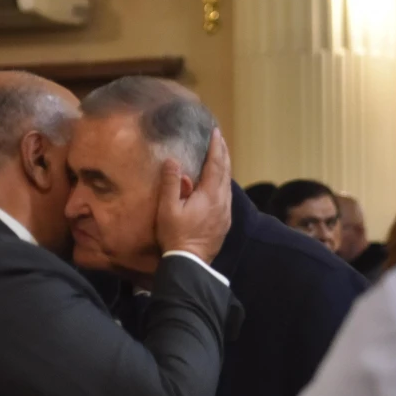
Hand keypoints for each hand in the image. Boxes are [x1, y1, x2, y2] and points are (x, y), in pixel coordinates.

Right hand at [156, 127, 231, 263]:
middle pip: (226, 171)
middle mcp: (222, 201)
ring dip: (225, 167)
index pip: (215, 164)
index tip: (215, 132)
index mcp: (209, 195)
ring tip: (221, 156)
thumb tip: (172, 161)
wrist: (191, 262)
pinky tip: (220, 182)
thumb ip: (171, 183)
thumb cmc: (176, 235)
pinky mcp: (224, 222)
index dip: (215, 147)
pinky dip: (224, 182)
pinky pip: (226, 195)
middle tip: (220, 139)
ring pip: (228, 183)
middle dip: (223, 153)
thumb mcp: (167, 209)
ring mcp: (225, 212)